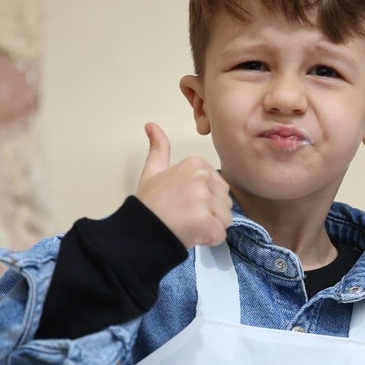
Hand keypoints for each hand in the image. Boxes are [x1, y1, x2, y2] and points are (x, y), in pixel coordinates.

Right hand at [134, 123, 231, 247]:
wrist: (140, 229)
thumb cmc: (149, 204)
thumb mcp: (152, 171)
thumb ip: (158, 148)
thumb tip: (152, 126)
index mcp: (196, 163)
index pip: (220, 188)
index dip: (205, 201)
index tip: (184, 203)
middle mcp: (202, 177)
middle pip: (225, 203)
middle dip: (210, 214)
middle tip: (185, 216)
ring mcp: (204, 199)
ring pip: (225, 219)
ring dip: (210, 228)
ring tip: (188, 225)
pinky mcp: (206, 221)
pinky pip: (220, 234)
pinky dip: (208, 239)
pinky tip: (191, 234)